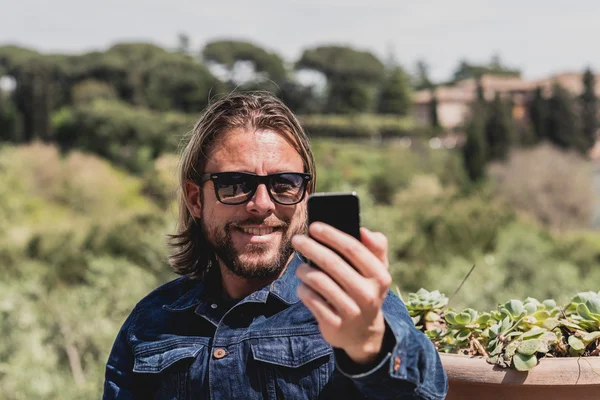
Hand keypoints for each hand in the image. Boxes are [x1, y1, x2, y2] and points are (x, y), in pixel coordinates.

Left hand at [291, 222, 391, 364]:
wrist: (363, 333)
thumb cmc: (366, 290)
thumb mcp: (378, 270)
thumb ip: (376, 247)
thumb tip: (363, 230)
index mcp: (380, 276)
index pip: (353, 249)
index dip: (331, 235)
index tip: (314, 226)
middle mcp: (368, 294)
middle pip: (332, 263)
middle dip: (310, 247)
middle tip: (297, 240)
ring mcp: (351, 311)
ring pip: (318, 281)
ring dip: (304, 270)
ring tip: (301, 267)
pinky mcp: (335, 325)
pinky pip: (311, 299)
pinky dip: (303, 289)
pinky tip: (304, 286)